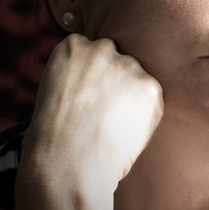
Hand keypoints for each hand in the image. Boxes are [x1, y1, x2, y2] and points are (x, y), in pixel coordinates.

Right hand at [16, 33, 163, 209]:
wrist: (67, 162)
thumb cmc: (56, 138)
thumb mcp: (58, 91)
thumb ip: (83, 76)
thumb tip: (108, 82)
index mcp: (72, 47)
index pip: (93, 51)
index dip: (93, 78)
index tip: (89, 97)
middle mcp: (102, 49)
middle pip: (118, 61)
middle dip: (115, 82)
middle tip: (103, 114)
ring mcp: (127, 65)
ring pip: (137, 79)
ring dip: (131, 98)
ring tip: (112, 126)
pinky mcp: (150, 86)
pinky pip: (152, 99)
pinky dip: (145, 114)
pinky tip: (126, 131)